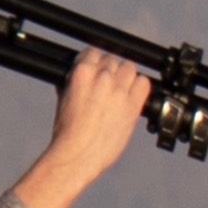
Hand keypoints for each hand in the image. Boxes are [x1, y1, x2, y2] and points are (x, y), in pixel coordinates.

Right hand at [11, 49, 151, 207]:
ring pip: (130, 67)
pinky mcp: (132, 105)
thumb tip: (70, 79)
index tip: (97, 69)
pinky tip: (132, 95)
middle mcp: (103, 77)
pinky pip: (144, 83)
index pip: (94, 52)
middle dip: (110, 69)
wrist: (77, 154)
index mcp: (82, 73)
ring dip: (126, 75)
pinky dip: (139, 86)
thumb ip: (70, 86)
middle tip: (108, 82)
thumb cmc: (67, 134)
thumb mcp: (63, 102)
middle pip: (114, 59)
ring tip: (121, 88)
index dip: (96, 61)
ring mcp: (119, 90)